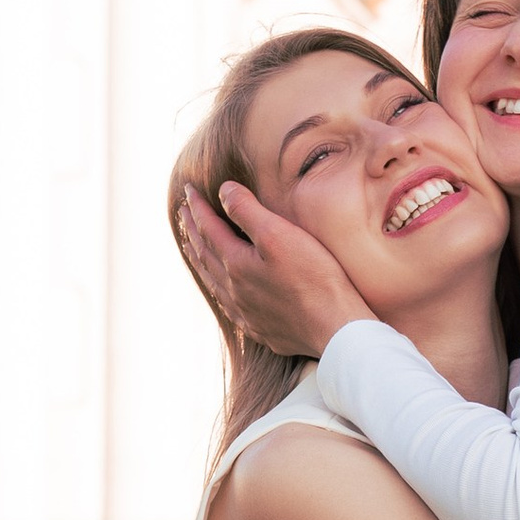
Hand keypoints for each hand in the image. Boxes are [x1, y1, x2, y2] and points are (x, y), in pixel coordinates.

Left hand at [178, 182, 374, 359]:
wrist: (335, 329)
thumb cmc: (314, 279)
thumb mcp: (279, 234)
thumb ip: (247, 210)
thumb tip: (223, 191)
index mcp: (236, 265)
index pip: (209, 228)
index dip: (198, 207)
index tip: (188, 189)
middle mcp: (234, 291)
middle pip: (205, 255)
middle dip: (193, 231)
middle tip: (183, 213)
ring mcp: (246, 314)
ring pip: (213, 282)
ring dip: (200, 260)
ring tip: (192, 247)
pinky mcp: (262, 329)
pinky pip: (229, 307)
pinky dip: (218, 290)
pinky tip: (222, 292)